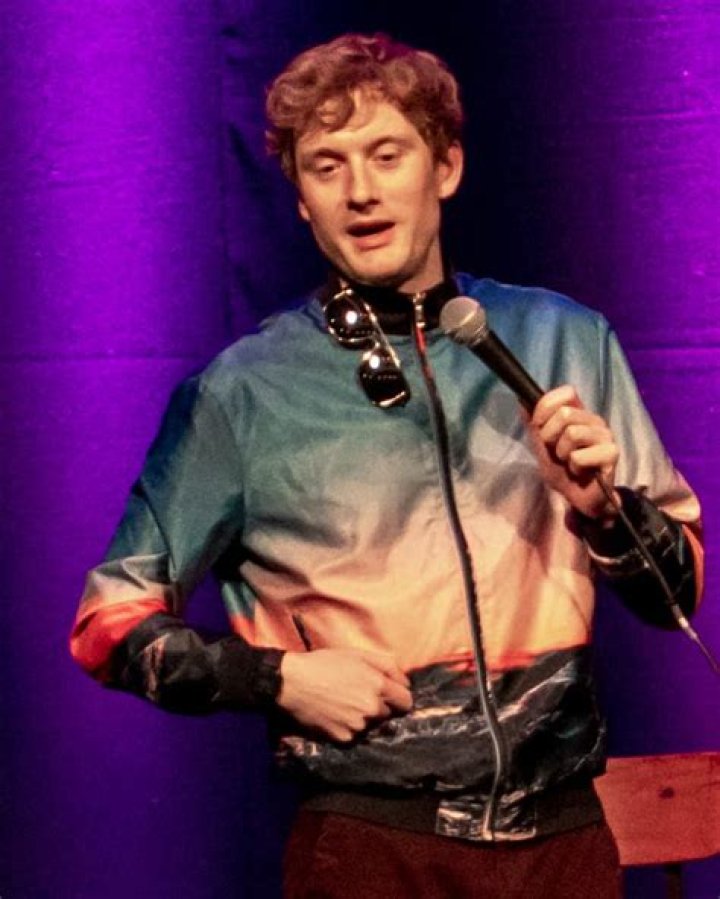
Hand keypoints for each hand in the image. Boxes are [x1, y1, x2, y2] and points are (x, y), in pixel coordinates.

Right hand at [277, 648, 412, 742]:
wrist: (292, 683)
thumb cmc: (324, 663)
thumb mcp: (357, 654)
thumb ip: (388, 666)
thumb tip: (406, 682)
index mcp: (378, 685)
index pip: (406, 701)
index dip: (399, 697)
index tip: (389, 694)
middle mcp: (372, 708)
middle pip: (388, 714)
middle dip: (378, 706)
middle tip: (358, 695)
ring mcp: (358, 726)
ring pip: (370, 725)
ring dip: (363, 717)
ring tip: (343, 704)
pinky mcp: (344, 739)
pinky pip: (354, 735)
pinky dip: (348, 727)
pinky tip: (334, 714)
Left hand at [526, 385, 620, 520]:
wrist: (578, 497)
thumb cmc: (562, 469)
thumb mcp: (540, 445)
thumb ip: (532, 423)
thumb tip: (522, 401)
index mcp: (579, 413)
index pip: (567, 393)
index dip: (547, 407)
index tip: (539, 426)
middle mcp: (594, 420)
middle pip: (565, 413)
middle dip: (550, 437)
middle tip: (557, 452)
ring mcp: (605, 435)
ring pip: (572, 433)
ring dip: (562, 454)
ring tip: (569, 462)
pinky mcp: (611, 453)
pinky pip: (579, 456)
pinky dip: (574, 467)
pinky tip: (580, 471)